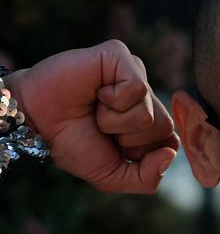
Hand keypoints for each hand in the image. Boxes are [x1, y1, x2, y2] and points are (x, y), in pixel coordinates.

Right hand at [5, 40, 178, 193]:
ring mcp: (134, 72)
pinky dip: (112, 102)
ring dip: (116, 123)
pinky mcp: (120, 55)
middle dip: (129, 140)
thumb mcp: (114, 176)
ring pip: (151, 114)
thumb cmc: (72, 143)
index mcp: (148, 119)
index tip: (113, 146)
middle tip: (102, 127)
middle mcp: (145, 94)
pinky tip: (96, 93)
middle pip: (165, 129)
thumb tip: (170, 153)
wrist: (36, 122)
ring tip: (96, 110)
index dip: (140, 154)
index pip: (171, 143)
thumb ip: (147, 178)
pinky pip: (136, 89)